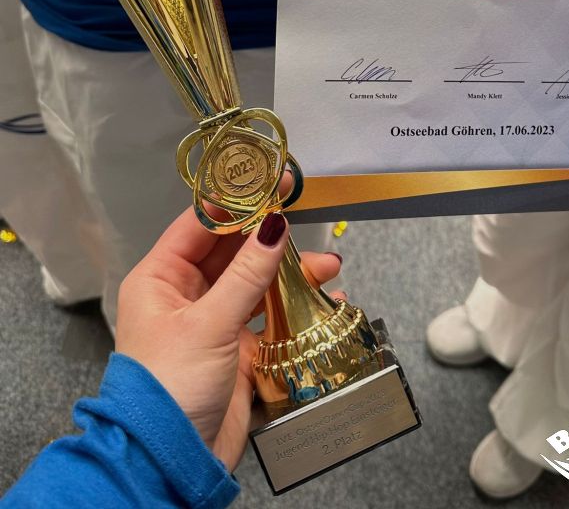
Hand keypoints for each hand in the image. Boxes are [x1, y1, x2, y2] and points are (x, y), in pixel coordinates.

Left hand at [115, 208, 341, 470]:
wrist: (169, 461)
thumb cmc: (171, 384)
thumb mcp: (210, 323)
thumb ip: (248, 273)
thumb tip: (275, 224)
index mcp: (161, 278)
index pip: (201, 225)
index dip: (237, 202)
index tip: (273, 183)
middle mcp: (185, 295)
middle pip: (233, 252)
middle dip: (271, 238)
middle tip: (308, 219)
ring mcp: (212, 323)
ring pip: (255, 284)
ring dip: (290, 275)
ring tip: (329, 267)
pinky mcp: (236, 351)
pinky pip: (269, 318)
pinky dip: (295, 309)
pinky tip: (325, 302)